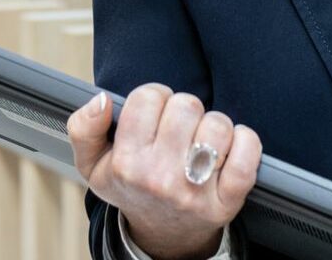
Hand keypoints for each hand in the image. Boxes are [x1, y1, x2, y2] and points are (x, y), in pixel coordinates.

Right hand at [67, 83, 262, 259]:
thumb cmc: (132, 189)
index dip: (155, 98)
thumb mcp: (93, 164)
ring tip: (202, 142)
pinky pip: (247, 150)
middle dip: (185, 111)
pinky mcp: (228, 200)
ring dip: (214, 127)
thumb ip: (83, 129)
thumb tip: (100, 101)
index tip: (155, 114)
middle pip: (186, 105)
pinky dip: (245, 142)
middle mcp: (160, 178)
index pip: (148, 97)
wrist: (164, 234)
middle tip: (180, 130)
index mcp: (127, 164)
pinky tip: (230, 150)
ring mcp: (195, 191)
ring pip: (218, 124)